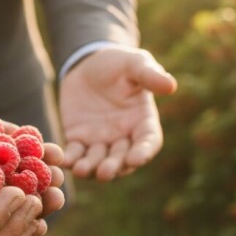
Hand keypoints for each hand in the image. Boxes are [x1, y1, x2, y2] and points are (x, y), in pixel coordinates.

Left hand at [59, 47, 176, 180]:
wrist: (87, 62)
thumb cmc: (118, 63)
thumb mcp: (135, 64)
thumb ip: (150, 75)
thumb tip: (171, 85)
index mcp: (143, 122)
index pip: (148, 143)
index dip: (143, 153)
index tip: (136, 159)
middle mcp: (124, 137)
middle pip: (122, 160)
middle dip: (114, 167)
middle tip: (105, 172)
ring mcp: (100, 141)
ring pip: (98, 162)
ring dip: (91, 169)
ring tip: (82, 170)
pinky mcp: (78, 139)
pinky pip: (75, 153)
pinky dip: (70, 160)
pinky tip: (64, 161)